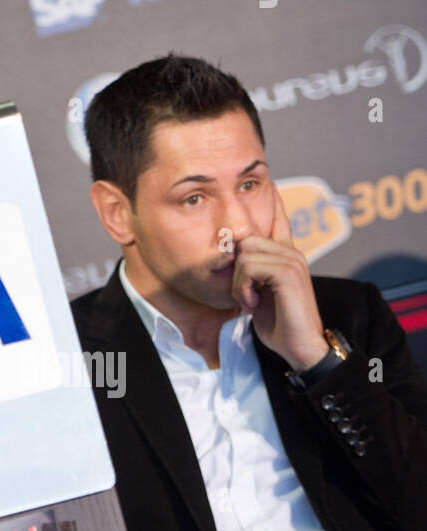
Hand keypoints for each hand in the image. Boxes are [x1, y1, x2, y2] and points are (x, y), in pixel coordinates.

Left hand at [232, 184, 328, 371]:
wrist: (298, 347)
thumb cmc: (276, 322)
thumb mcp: (257, 291)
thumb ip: (250, 270)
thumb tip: (232, 254)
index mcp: (286, 255)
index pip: (279, 219)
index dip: (272, 202)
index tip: (270, 183)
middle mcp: (292, 252)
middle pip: (245, 238)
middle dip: (235, 267)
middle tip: (243, 292)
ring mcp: (293, 260)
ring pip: (244, 253)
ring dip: (237, 281)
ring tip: (249, 300)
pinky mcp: (289, 273)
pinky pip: (248, 266)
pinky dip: (242, 287)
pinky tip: (252, 303)